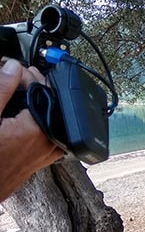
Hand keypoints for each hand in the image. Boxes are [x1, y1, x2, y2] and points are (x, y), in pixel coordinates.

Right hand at [0, 59, 63, 200]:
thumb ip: (2, 90)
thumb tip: (13, 68)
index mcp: (36, 130)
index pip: (42, 91)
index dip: (28, 76)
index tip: (15, 70)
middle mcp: (47, 144)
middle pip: (51, 106)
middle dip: (36, 88)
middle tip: (18, 78)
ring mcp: (46, 156)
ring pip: (53, 122)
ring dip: (39, 106)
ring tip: (22, 95)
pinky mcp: (40, 164)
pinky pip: (51, 138)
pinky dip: (42, 124)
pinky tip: (27, 119)